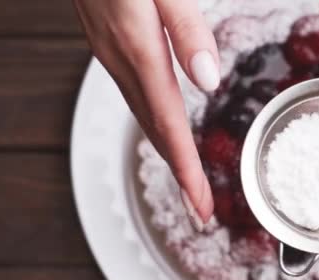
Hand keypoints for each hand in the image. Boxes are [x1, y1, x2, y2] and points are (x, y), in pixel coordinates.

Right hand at [73, 0, 217, 224]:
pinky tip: (167, 127)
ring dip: (170, 153)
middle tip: (200, 210)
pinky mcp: (111, 43)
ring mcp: (112, 53)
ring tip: (190, 181)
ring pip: (145, 116)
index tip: (201, 206)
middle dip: (180, 175)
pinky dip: (157, 122)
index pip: (168, 126)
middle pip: (155, 131)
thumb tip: (207, 80)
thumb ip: (184, 30)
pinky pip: (137, 95)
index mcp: (138, 49)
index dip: (187, 171)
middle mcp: (121, 60)